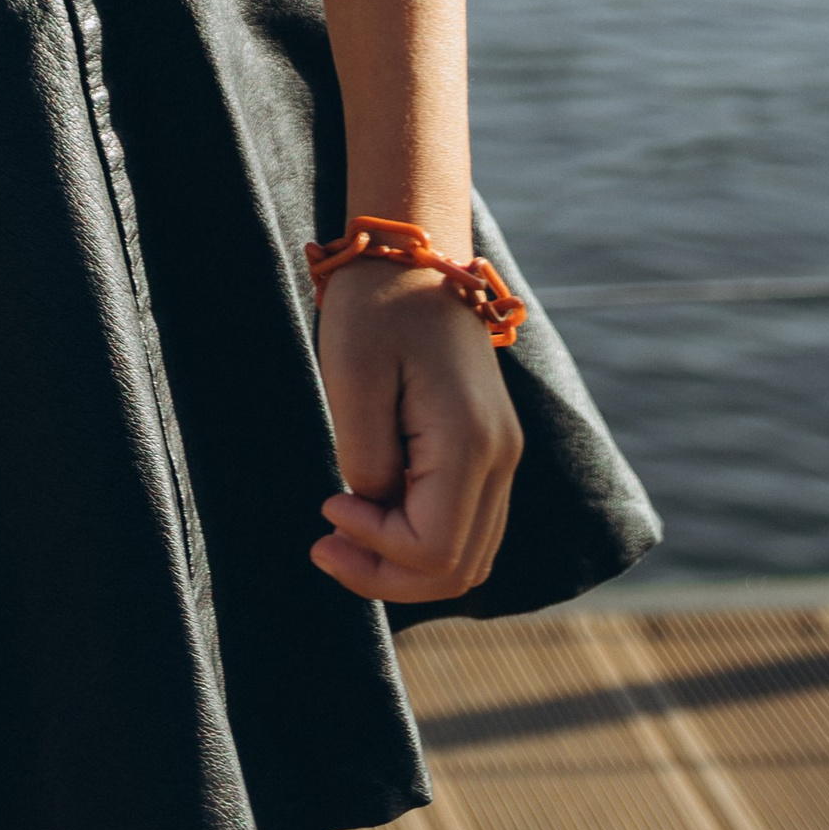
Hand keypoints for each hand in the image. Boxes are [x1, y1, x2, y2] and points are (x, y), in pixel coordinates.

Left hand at [311, 259, 524, 603]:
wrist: (415, 254)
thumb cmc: (376, 307)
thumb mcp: (352, 375)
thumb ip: (365, 456)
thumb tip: (375, 509)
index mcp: (470, 443)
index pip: (434, 549)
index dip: (376, 549)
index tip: (327, 505)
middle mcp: (501, 458)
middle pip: (459, 569)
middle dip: (388, 575)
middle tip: (326, 548)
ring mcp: (502, 455)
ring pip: (471, 557)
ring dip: (408, 565)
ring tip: (346, 538)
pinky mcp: (490, 448)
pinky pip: (469, 525)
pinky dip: (426, 540)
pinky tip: (377, 515)